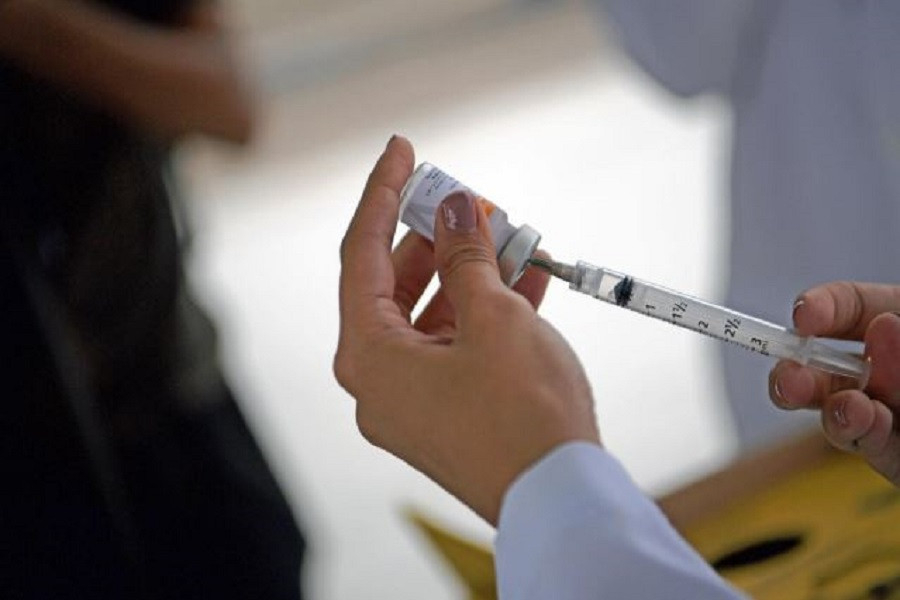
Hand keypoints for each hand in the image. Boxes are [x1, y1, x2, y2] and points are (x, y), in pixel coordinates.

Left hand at [334, 136, 599, 523]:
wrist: (561, 498)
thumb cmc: (521, 416)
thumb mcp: (494, 318)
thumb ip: (466, 256)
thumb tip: (454, 212)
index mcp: (368, 356)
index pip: (361, 254)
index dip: (382, 194)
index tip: (402, 150)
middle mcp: (379, 380)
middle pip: (396, 284)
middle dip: (437, 236)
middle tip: (467, 198)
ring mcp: (413, 399)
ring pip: (434, 314)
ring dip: (471, 272)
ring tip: (509, 233)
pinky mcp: (448, 411)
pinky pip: (458, 345)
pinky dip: (487, 311)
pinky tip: (528, 277)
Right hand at [769, 282, 899, 484]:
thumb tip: (883, 329)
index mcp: (895, 326)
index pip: (850, 307)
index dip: (821, 308)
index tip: (804, 317)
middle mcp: (884, 371)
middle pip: (823, 369)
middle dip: (796, 375)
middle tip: (791, 381)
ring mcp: (887, 416)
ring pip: (839, 414)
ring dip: (835, 411)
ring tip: (856, 408)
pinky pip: (877, 449)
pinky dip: (868, 435)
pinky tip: (873, 421)